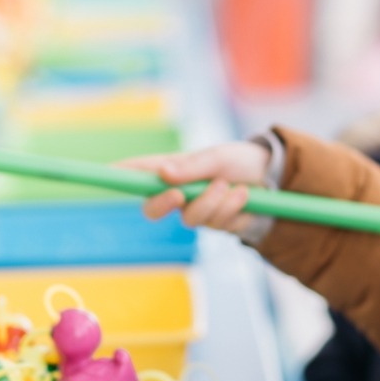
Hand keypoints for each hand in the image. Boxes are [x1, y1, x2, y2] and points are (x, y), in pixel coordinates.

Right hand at [123, 141, 271, 234]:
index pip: (138, 174)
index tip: (106, 172)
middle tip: (178, 195)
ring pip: (191, 219)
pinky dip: (231, 210)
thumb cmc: (239, 160)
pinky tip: (244, 197)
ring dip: (214, 202)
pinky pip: (216, 224)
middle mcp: (178, 193)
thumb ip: (192, 166)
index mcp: (172, 169)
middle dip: (162, 204)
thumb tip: (163, 174)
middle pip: (151, 209)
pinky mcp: (215, 224)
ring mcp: (195, 211)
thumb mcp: (218, 156)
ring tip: (234, 186)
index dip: (118, 175)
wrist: (272, 178)